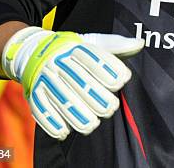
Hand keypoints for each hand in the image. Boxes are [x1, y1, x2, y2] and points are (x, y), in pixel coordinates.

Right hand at [2, 27, 143, 139]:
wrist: (33, 50)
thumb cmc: (71, 50)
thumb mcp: (91, 42)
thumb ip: (115, 45)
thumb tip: (139, 43)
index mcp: (73, 47)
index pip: (91, 57)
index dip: (107, 68)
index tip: (122, 80)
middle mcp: (57, 60)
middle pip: (77, 79)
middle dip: (95, 95)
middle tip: (111, 108)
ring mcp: (44, 76)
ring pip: (60, 96)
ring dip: (76, 113)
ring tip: (92, 124)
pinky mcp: (34, 92)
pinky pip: (41, 108)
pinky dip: (52, 121)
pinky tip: (65, 131)